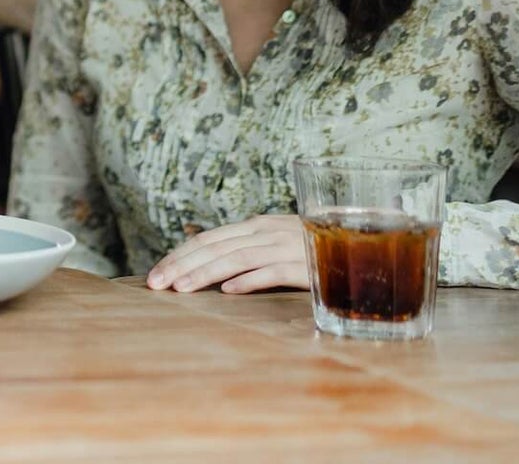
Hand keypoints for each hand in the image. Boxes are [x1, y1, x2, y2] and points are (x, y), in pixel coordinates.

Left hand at [146, 214, 307, 293]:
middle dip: (180, 265)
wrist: (364, 240)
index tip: (154, 274)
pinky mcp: (307, 265)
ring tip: (181, 289)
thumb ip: (248, 251)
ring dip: (205, 273)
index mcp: (255, 226)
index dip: (178, 255)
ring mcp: (286, 246)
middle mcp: (266, 232)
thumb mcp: (277, 243)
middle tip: (155, 284)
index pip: (207, 239)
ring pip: (237, 258)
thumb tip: (211, 270)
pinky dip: (250, 280)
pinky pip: (273, 271)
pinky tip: (229, 291)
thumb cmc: (314, 247)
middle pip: (214, 247)